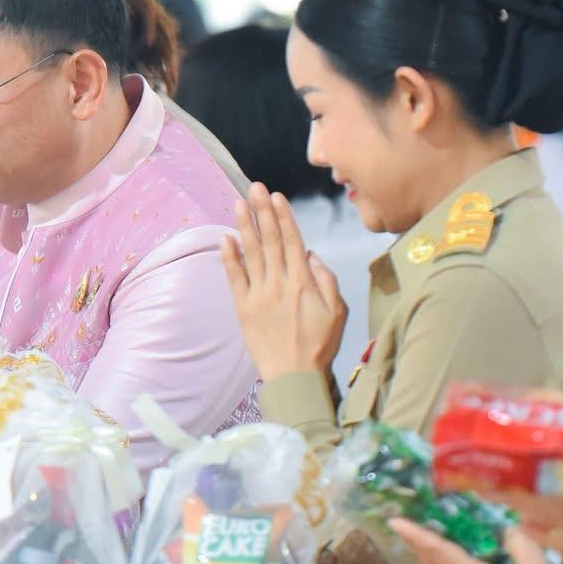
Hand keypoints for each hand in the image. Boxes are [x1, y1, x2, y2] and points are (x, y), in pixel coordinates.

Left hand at [219, 184, 347, 379]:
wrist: (294, 376)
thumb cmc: (319, 346)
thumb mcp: (337, 311)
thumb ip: (326, 279)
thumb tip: (310, 253)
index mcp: (304, 282)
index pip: (291, 240)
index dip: (283, 216)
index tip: (276, 196)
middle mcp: (280, 283)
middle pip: (269, 239)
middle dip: (261, 211)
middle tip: (254, 187)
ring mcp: (259, 294)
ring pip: (251, 253)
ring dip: (244, 225)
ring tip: (238, 203)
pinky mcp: (243, 308)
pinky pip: (234, 277)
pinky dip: (229, 256)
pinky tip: (225, 238)